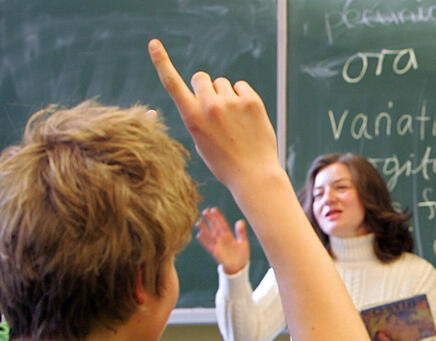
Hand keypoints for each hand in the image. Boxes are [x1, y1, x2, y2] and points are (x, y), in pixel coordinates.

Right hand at [147, 38, 280, 190]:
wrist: (254, 174)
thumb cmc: (224, 161)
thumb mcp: (201, 141)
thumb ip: (198, 115)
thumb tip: (207, 93)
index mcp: (191, 118)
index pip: (172, 84)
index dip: (162, 62)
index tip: (154, 43)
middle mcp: (209, 106)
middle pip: (201, 78)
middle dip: (205, 87)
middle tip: (215, 108)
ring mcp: (231, 102)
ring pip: (222, 83)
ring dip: (225, 95)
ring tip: (234, 120)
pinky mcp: (251, 101)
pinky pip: (240, 86)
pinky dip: (242, 97)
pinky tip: (246, 117)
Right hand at [196, 207, 249, 273]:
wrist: (239, 266)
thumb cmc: (242, 254)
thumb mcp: (243, 242)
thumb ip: (241, 232)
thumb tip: (240, 221)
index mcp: (229, 235)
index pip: (222, 224)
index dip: (218, 217)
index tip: (213, 209)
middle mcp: (222, 239)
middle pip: (215, 227)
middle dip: (210, 219)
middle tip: (204, 211)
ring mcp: (218, 245)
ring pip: (210, 235)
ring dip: (204, 229)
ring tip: (198, 222)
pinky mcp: (215, 252)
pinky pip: (208, 245)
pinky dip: (204, 241)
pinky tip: (199, 235)